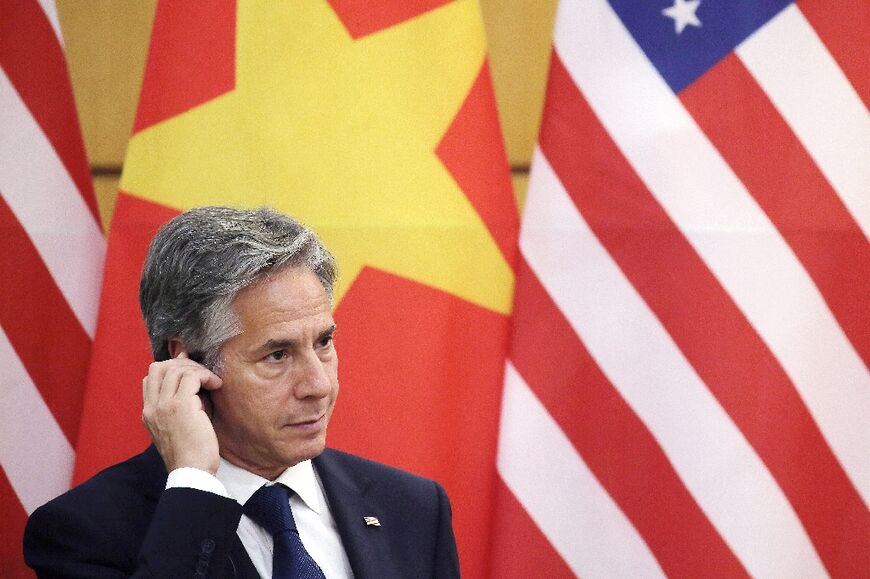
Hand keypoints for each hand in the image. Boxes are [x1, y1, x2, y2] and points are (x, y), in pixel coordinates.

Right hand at [141, 352, 223, 473]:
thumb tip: (194, 378)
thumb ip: (181, 403)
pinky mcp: (180, 406)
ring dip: (197, 369)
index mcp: (148, 413)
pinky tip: (216, 385)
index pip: (151, 377)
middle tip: (202, 372)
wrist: (192, 472)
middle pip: (160, 367)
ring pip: (176, 369)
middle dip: (183, 363)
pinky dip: (206, 376)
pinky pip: (192, 377)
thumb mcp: (179, 425)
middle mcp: (152, 407)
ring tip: (211, 380)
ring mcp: (164, 405)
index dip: (171, 366)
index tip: (191, 368)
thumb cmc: (191, 452)